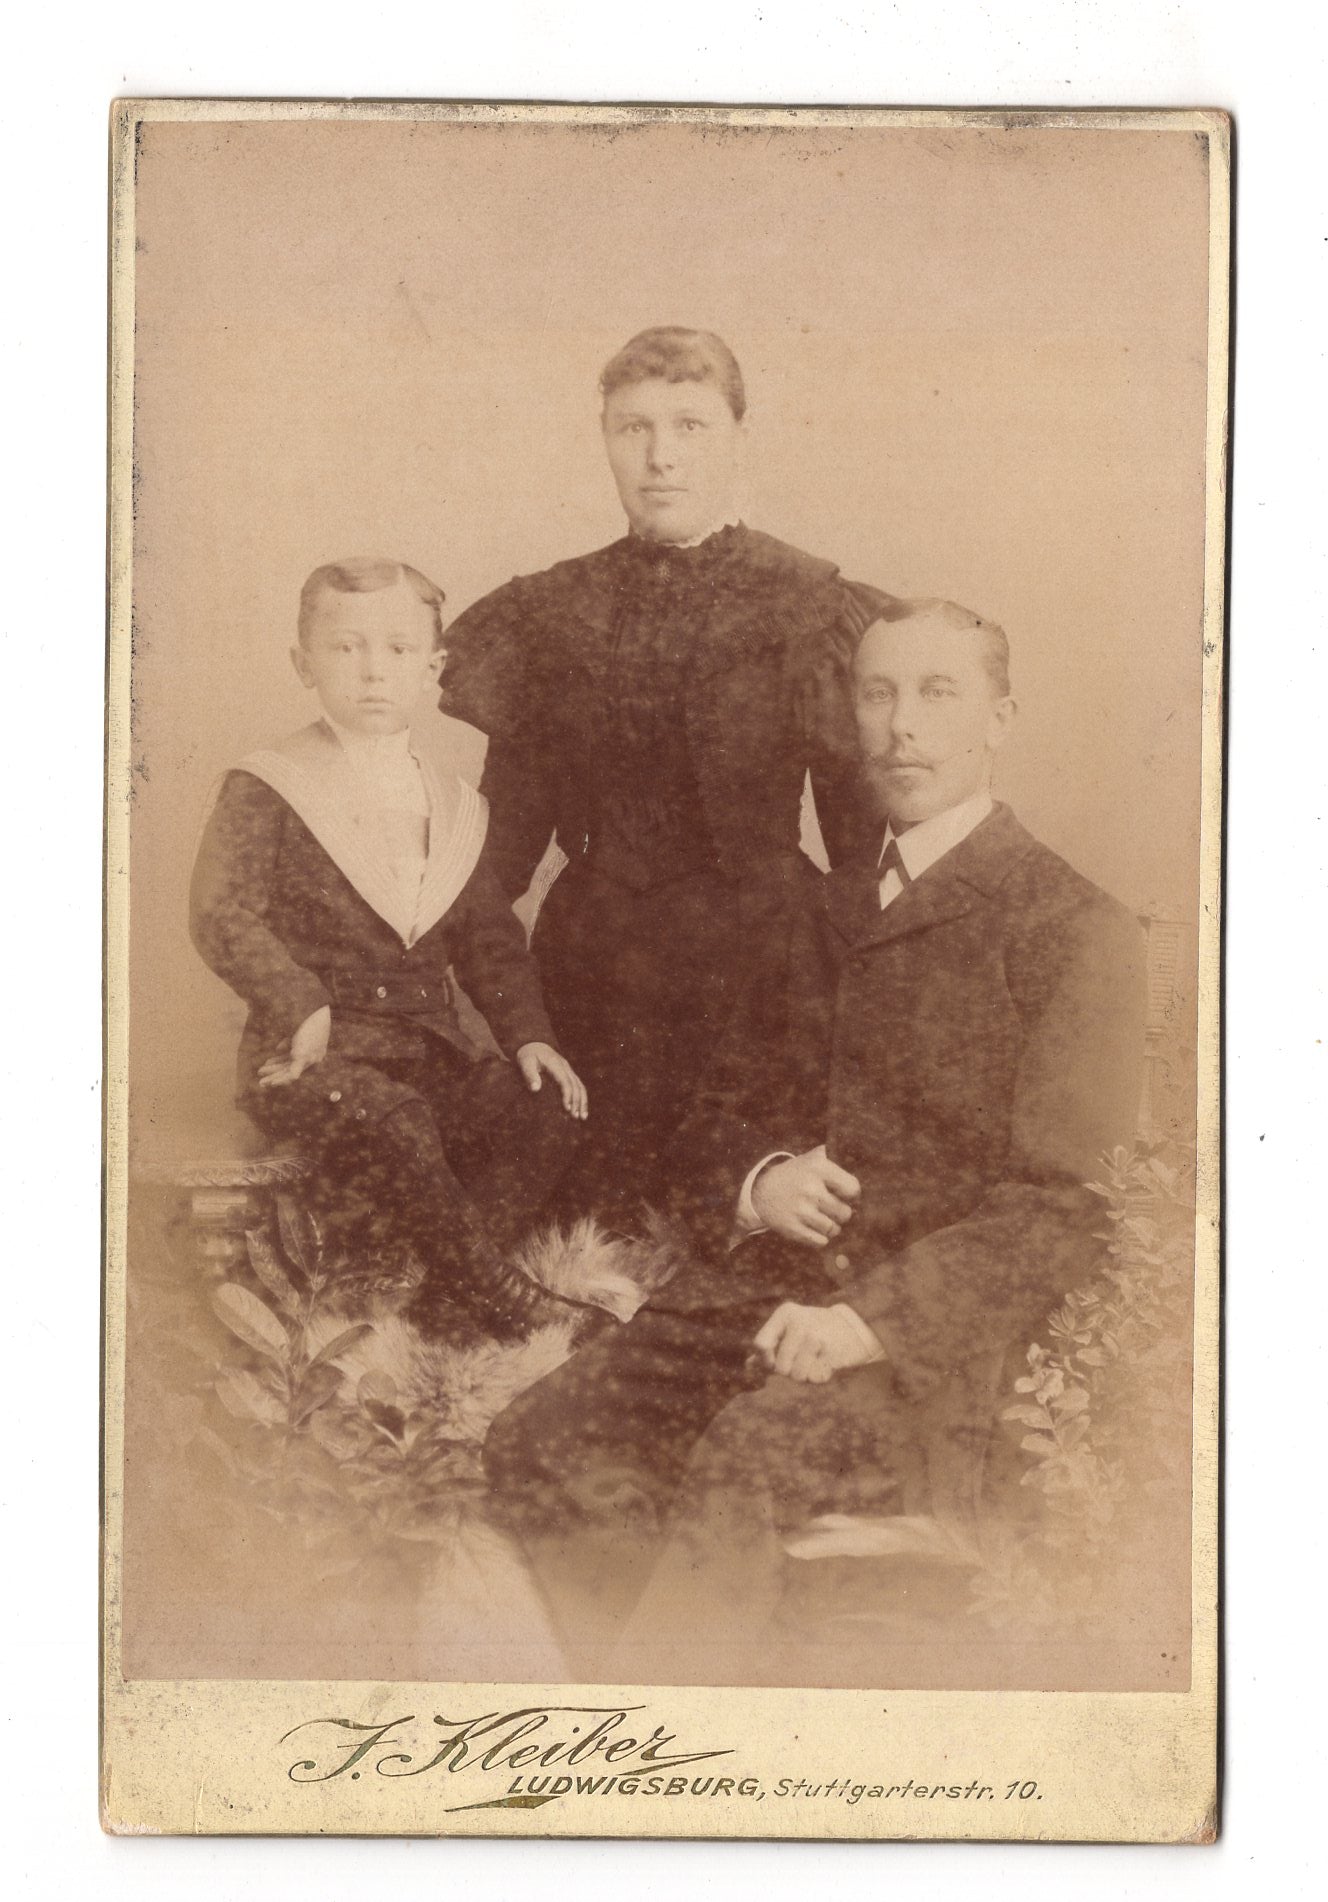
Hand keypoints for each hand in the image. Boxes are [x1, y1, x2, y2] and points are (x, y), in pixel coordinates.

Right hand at [257, 1005, 330, 1088]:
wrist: (314, 1010)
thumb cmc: (307, 1017)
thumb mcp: (296, 1031)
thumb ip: (288, 1042)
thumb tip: (278, 1049)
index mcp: (311, 1050)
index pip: (292, 1061)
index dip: (277, 1063)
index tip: (266, 1064)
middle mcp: (312, 1057)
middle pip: (289, 1068)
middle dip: (274, 1074)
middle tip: (261, 1081)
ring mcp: (309, 1058)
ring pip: (289, 1074)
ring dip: (274, 1078)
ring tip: (262, 1082)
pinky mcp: (304, 1058)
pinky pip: (293, 1075)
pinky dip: (282, 1080)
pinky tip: (272, 1083)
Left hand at [516, 1042, 588, 1119]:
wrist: (533, 1045)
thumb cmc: (528, 1055)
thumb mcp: (525, 1062)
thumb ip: (529, 1075)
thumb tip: (535, 1089)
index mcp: (556, 1064)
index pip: (565, 1081)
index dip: (568, 1095)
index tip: (567, 1109)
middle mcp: (565, 1066)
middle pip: (576, 1085)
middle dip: (577, 1102)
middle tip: (575, 1117)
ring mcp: (568, 1070)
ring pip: (580, 1086)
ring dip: (582, 1102)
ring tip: (582, 1117)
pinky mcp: (568, 1073)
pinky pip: (579, 1086)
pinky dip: (582, 1098)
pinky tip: (582, 1109)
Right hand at [750, 1144, 860, 1247]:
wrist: (760, 1192)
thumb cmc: (794, 1176)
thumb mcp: (810, 1159)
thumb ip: (834, 1157)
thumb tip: (855, 1160)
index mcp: (818, 1168)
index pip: (853, 1189)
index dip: (852, 1195)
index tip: (844, 1196)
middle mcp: (810, 1189)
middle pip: (845, 1213)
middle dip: (841, 1213)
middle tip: (832, 1209)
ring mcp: (801, 1211)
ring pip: (834, 1229)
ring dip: (831, 1227)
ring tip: (823, 1218)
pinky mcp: (792, 1229)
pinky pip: (820, 1242)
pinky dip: (820, 1238)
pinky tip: (814, 1228)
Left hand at [752, 1302, 879, 1383]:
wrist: (849, 1328)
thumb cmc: (810, 1331)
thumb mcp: (787, 1330)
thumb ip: (768, 1346)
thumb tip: (748, 1366)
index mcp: (785, 1314)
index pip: (761, 1345)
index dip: (766, 1360)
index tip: (774, 1362)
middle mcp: (800, 1323)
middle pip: (781, 1368)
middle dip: (789, 1370)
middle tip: (800, 1360)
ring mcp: (818, 1338)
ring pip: (798, 1376)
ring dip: (804, 1376)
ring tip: (812, 1362)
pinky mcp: (833, 1353)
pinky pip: (816, 1379)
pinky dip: (818, 1377)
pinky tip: (824, 1364)